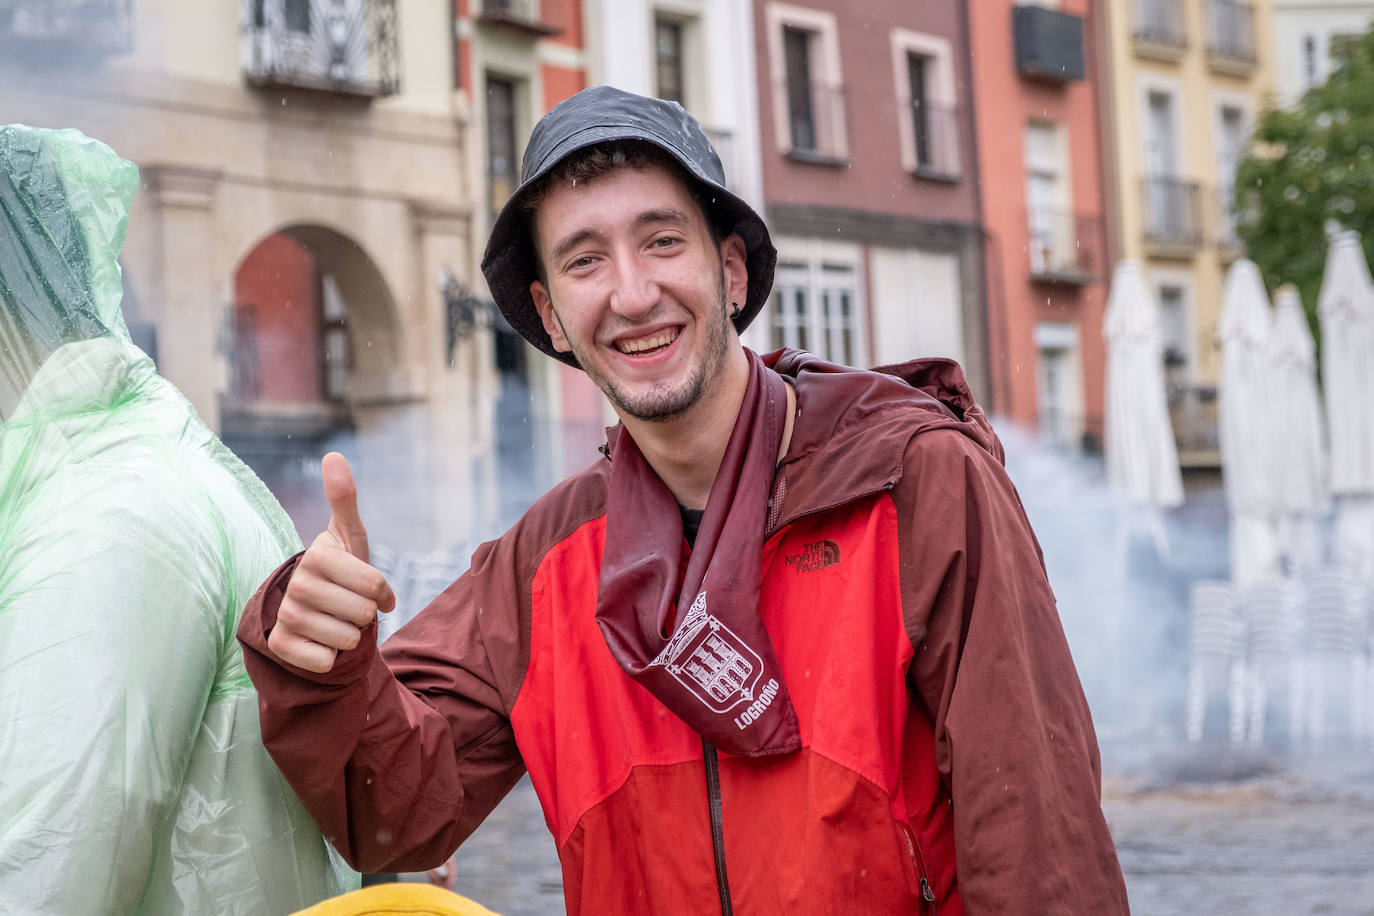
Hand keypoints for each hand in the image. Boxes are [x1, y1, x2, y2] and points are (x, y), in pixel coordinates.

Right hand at [267, 452, 395, 672]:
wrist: (308, 610)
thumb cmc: (338, 571)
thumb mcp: (348, 537)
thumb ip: (344, 499)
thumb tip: (334, 454)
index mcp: (317, 557)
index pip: (376, 588)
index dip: (383, 594)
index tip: (373, 591)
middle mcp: (297, 585)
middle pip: (364, 615)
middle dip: (365, 615)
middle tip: (348, 607)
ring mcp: (286, 617)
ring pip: (348, 640)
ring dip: (350, 636)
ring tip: (335, 622)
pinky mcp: (281, 647)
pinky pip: (326, 662)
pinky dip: (331, 658)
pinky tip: (320, 642)